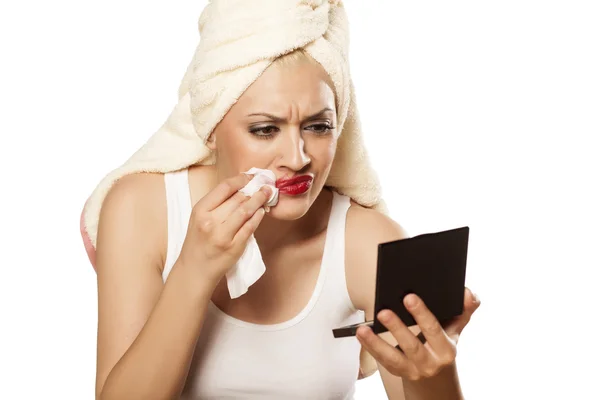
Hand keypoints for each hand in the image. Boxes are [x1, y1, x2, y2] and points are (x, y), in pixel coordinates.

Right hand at [176, 172, 271, 284]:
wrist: (194, 269)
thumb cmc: (198, 241)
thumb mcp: (199, 218)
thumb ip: (216, 204)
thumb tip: (241, 188)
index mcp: (200, 210)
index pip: (224, 188)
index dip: (240, 179)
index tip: (250, 177)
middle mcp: (210, 221)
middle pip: (238, 198)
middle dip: (254, 189)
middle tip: (264, 184)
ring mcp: (223, 235)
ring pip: (246, 210)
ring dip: (259, 200)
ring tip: (267, 194)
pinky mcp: (235, 247)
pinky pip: (250, 227)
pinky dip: (258, 216)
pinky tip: (262, 211)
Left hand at [357, 287, 479, 380]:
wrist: (437, 378)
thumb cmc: (442, 346)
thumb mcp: (455, 330)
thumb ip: (463, 310)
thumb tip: (470, 293)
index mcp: (446, 349)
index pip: (434, 329)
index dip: (422, 314)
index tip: (409, 297)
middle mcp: (430, 362)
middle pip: (412, 345)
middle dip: (397, 328)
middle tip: (384, 312)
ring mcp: (413, 370)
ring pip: (393, 358)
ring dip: (376, 343)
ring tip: (363, 329)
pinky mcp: (398, 372)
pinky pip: (383, 361)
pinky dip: (370, 348)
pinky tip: (361, 334)